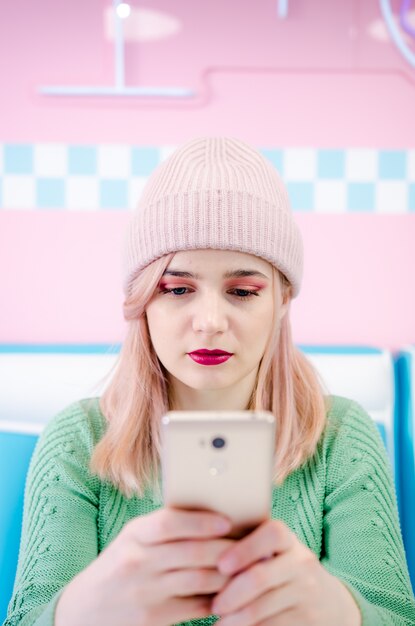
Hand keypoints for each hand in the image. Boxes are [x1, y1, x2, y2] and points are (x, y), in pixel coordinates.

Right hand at [55, 507, 234, 625]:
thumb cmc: (119, 566)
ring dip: (229, 575)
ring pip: (200, 580)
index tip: (227, 520)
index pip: (169, 521)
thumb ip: (165, 528)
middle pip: (193, 552)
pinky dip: (217, 599)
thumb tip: (212, 518)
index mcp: (134, 535)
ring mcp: (145, 592)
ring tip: (249, 568)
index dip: (201, 521)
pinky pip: (196, 606)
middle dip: (228, 549)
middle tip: (252, 545)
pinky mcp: (153, 619)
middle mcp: (137, 561)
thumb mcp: (132, 540)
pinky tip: (231, 593)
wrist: (83, 610)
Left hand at [211, 519, 361, 625]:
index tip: (221, 565)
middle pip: (261, 576)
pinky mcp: (307, 620)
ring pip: (263, 608)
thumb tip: (206, 545)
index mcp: (288, 540)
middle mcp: (301, 563)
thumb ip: (251, 545)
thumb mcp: (277, 552)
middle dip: (232, 594)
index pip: (272, 534)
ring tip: (218, 623)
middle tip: (214, 605)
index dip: (245, 549)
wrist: (328, 603)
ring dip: (236, 619)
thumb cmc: (284, 569)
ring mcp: (307, 593)